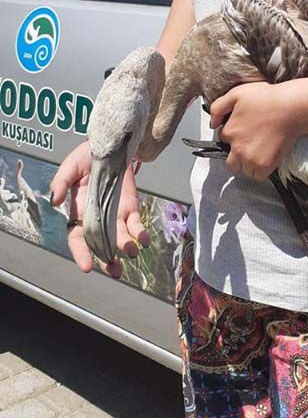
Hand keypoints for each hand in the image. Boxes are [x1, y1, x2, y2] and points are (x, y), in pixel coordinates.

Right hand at [50, 141, 148, 278]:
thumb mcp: (70, 166)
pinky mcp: (130, 208)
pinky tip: (144, 239)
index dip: (81, 253)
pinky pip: (136, 224)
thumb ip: (61, 181)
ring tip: (131, 253)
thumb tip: (54, 200)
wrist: (111, 146)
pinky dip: (140, 233)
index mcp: (78, 212)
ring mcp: (115, 214)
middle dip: (107, 259)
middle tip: (114, 271)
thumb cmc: (87, 157)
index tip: (87, 266)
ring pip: (120, 238)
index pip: (78, 238)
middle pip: (100, 244)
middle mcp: (97, 218)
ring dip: (126, 248)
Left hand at [210, 82, 300, 180]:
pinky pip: (258, 176)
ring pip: (244, 170)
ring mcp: (251, 159)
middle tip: (251, 145)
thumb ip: (218, 107)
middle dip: (238, 155)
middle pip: (231, 162)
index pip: (224, 140)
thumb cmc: (267, 98)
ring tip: (260, 151)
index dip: (234, 135)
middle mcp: (238, 149)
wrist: (291, 108)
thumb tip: (212, 124)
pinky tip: (266, 158)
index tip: (244, 131)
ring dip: (249, 164)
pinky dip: (261, 170)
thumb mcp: (236, 94)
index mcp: (230, 132)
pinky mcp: (266, 165)